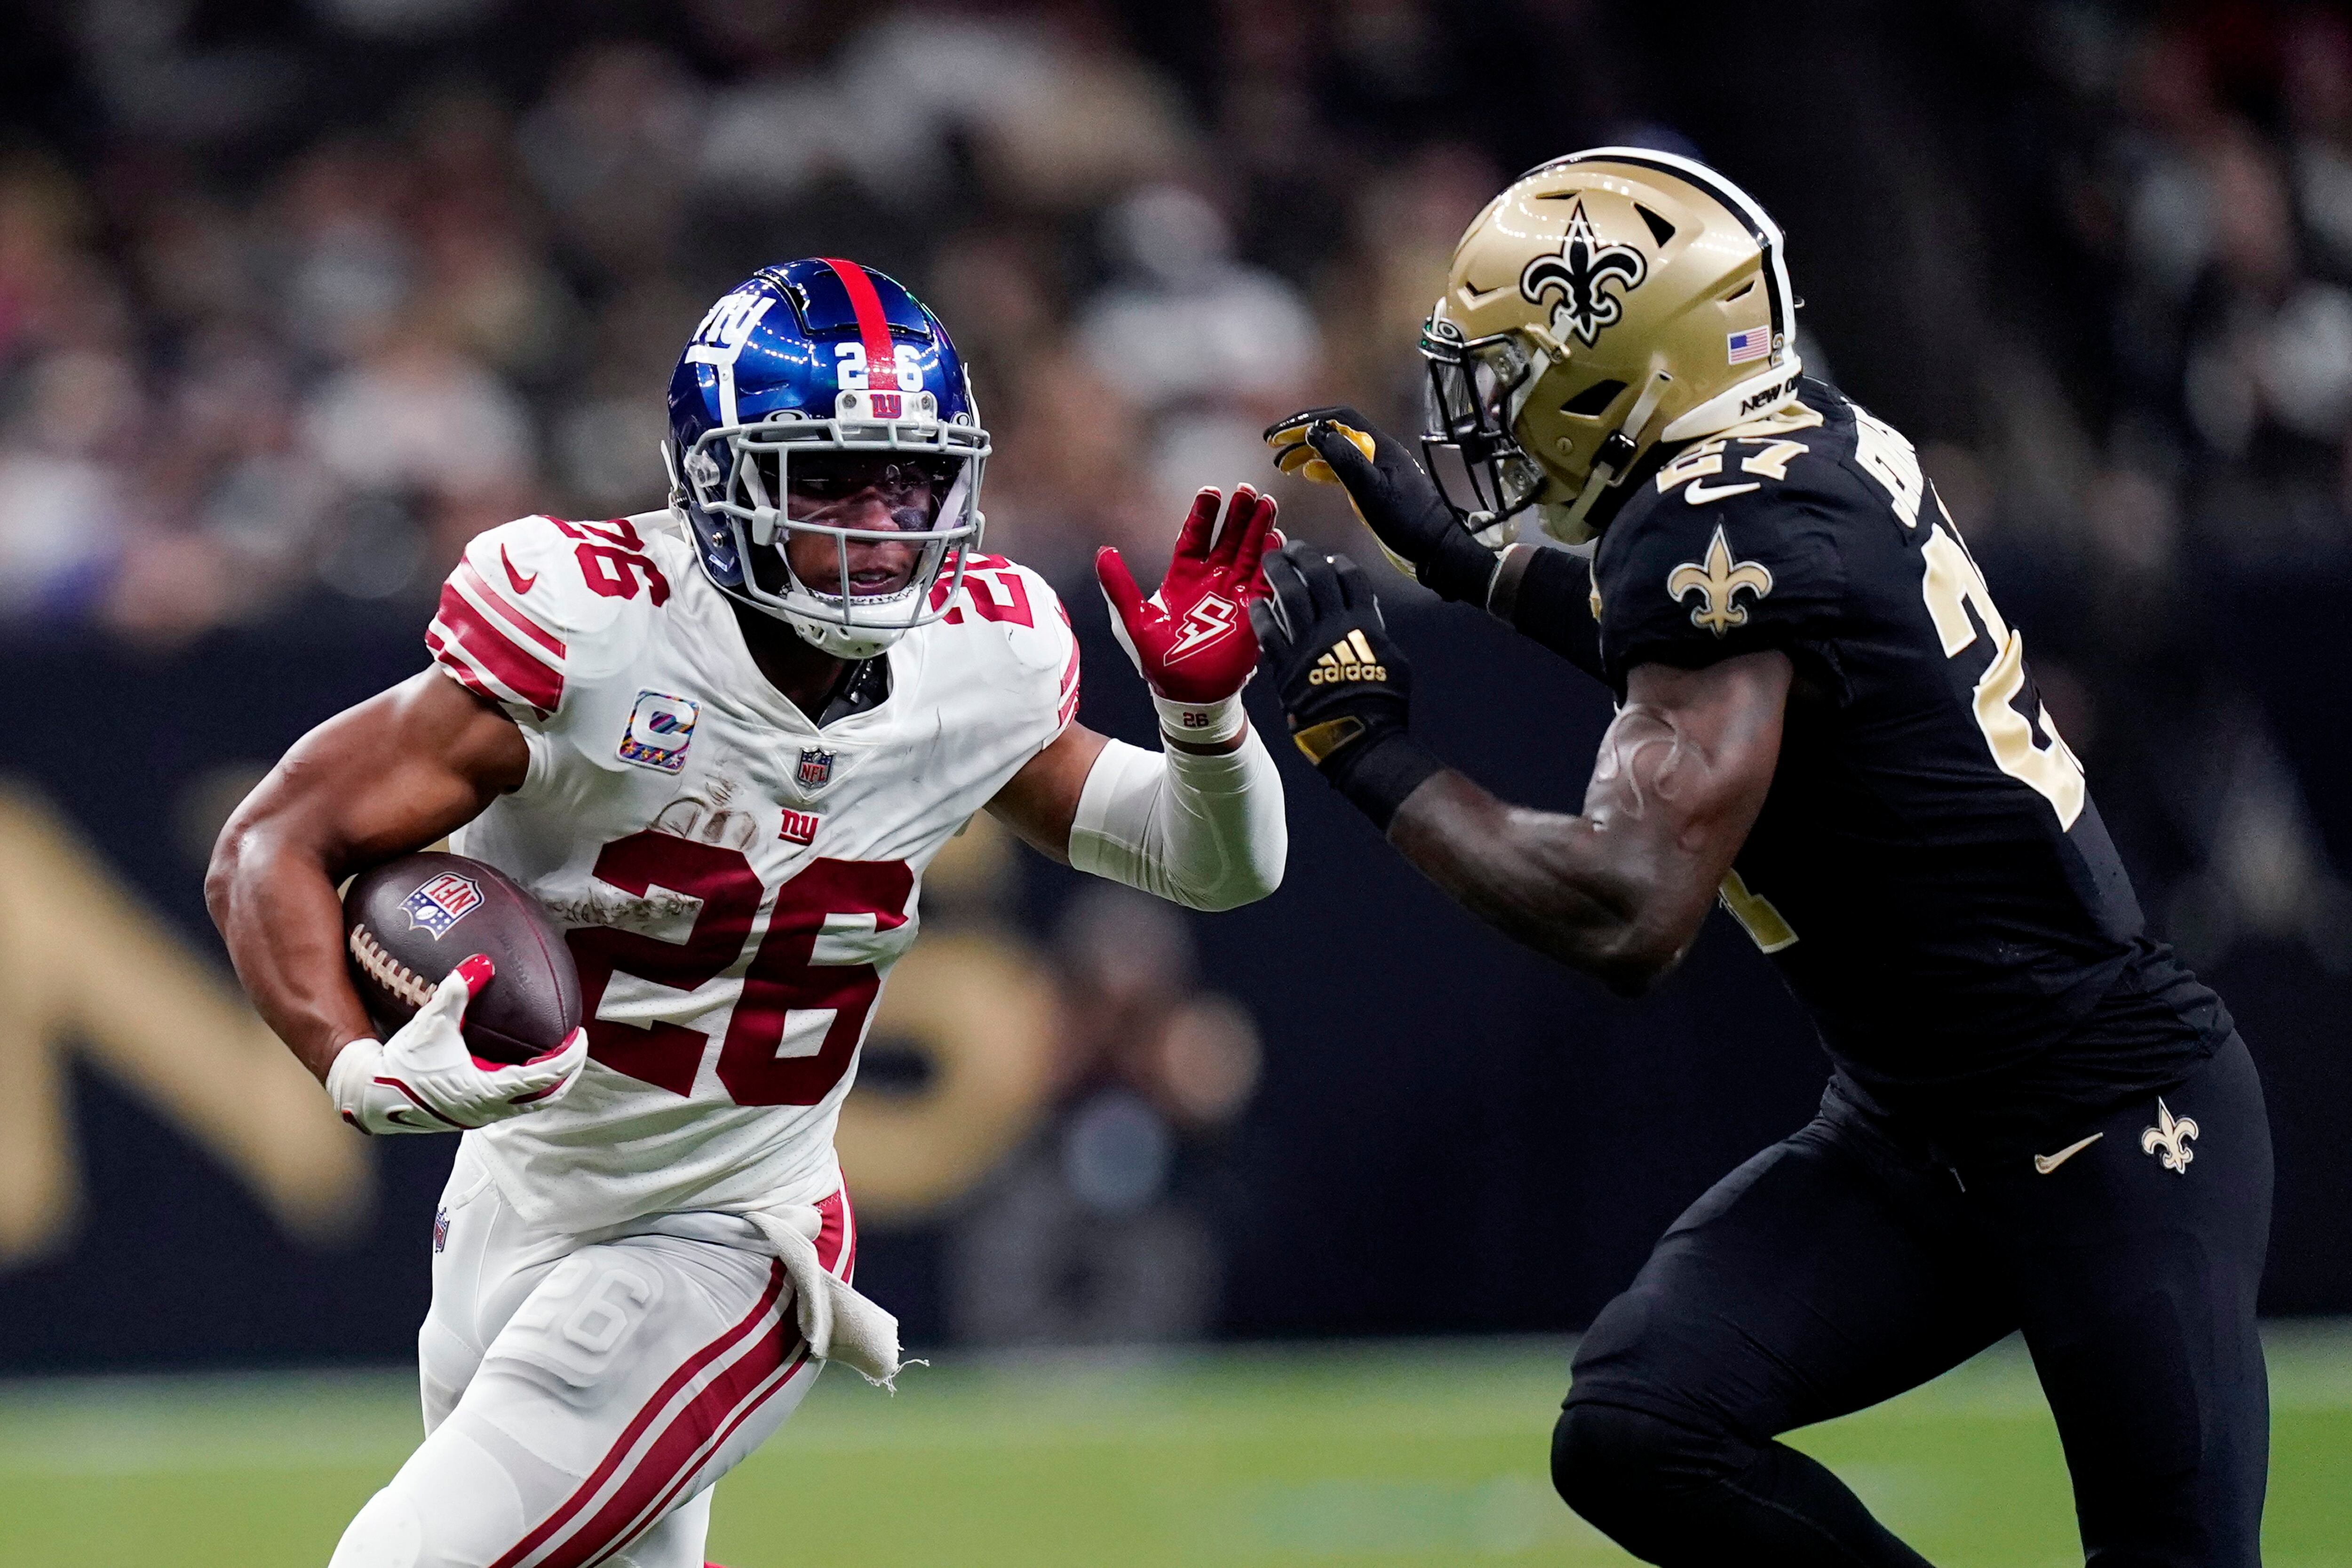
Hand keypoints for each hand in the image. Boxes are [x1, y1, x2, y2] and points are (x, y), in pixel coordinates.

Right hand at [327, 955, 586, 1134]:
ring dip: (549, 1084)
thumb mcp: (432, 1022)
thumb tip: (481, 961)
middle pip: (547, 1097)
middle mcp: (489, 1109)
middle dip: (569, 1073)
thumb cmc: (404, 1060)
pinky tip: (523, 1067)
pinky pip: (512, 1105)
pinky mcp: (469, 1115)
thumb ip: (457, 989)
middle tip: (578, 1047)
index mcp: (488, 1089)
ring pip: (530, 1105)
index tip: (582, 1036)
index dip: (570, 1057)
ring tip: (559, 1058)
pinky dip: (528, 1088)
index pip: (546, 1076)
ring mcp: (480, 1116)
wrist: (372, 1095)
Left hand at [1097, 485, 1279, 743]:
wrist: (1187, 695)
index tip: (1211, 490)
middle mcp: (1211, 579)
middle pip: (1228, 538)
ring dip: (1259, 530)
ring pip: (1249, 553)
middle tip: (1247, 490)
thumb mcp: (1134, 620)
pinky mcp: (1252, 612)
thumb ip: (1119, 586)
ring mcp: (1233, 594)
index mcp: (1183, 576)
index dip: (1204, 514)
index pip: (1195, 536)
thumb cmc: (1158, 661)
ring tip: (1267, 505)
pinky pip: (1264, 582)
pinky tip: (1277, 541)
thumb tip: (1102, 552)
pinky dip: (1271, 563)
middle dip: (1238, 514)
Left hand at [1252, 542, 1415, 779]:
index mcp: (1363, 622)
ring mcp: (1308, 643)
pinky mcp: (1286, 664)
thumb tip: (1368, 617)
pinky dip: (1261, 614)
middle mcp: (1334, 625)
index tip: (1328, 558)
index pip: (1351, 578)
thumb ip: (1376, 633)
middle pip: (1317, 577)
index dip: (1338, 564)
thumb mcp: (1391, 660)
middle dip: (1303, 556)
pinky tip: (1255, 602)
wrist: (1360, 734)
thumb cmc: (1382, 702)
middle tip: (1292, 547)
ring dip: (1278, 572)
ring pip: (1290, 595)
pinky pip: (1269, 632)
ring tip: (1269, 559)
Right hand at [1265, 406, 1500, 603]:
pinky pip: (1344, 468)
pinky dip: (1323, 468)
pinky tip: (1308, 474)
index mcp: (1377, 446)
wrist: (1436, 547)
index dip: (1304, 421)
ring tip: (1283, 463)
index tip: (1278, 434)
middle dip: (1301, 435)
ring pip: (1336, 450)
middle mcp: (1377, 452)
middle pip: (1334, 431)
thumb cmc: (1407, 521)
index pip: (1336, 419)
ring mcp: (1377, 469)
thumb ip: (1343, 459)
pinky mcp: (1376, 486)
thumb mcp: (1370, 490)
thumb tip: (1315, 432)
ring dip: (1308, 452)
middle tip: (1272, 446)